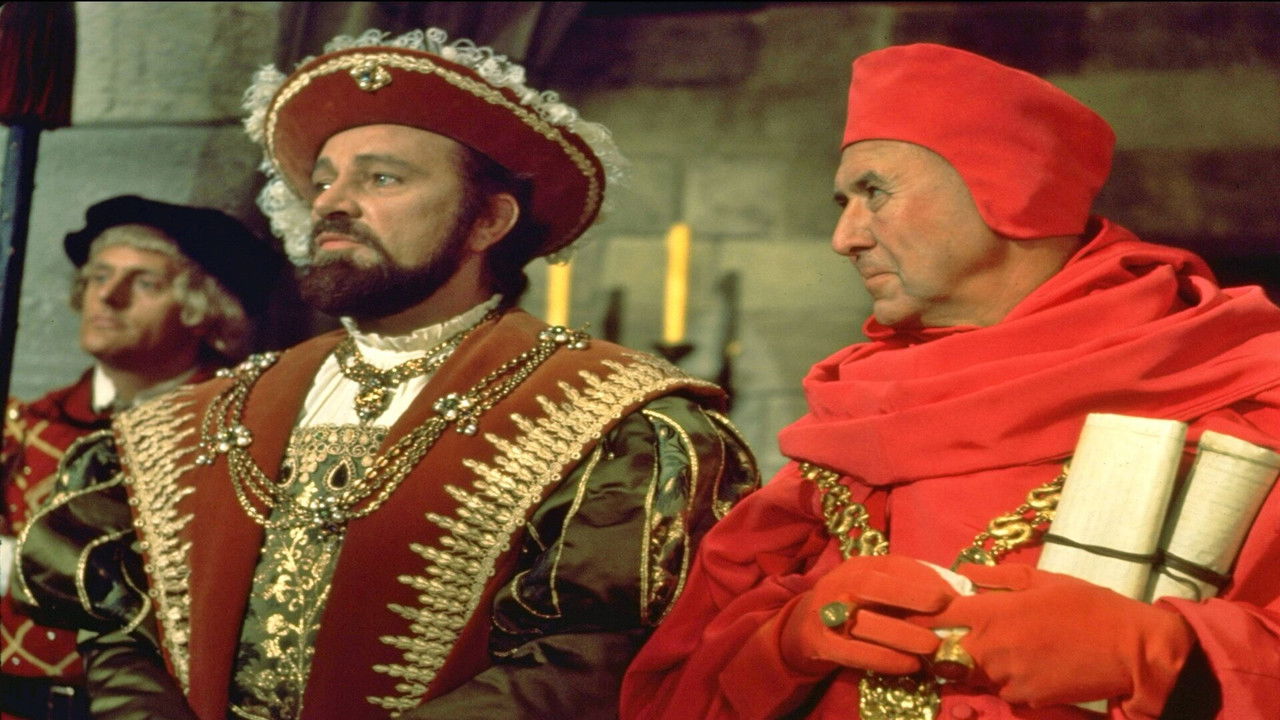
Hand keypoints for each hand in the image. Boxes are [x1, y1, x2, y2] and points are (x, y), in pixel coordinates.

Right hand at [777, 555, 957, 675]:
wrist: (802, 629)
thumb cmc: (852, 607)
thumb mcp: (872, 588)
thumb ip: (904, 586)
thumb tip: (953, 591)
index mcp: (856, 567)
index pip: (890, 565)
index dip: (922, 576)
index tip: (953, 592)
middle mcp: (838, 584)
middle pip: (872, 585)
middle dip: (910, 594)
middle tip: (945, 607)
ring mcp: (826, 614)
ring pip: (864, 622)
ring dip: (902, 634)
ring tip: (933, 646)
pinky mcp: (820, 643)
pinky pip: (854, 653)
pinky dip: (883, 660)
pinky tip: (910, 666)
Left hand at [928, 564, 1193, 717]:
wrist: (1130, 650)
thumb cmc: (1087, 606)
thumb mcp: (1041, 579)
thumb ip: (995, 577)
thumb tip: (962, 572)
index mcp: (990, 613)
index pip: (934, 616)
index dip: (917, 615)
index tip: (912, 611)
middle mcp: (990, 649)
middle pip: (941, 652)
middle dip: (938, 644)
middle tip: (947, 633)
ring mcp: (1005, 678)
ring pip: (967, 673)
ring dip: (968, 662)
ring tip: (989, 646)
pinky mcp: (1023, 699)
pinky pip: (996, 689)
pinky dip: (998, 679)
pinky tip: (1019, 664)